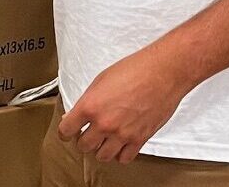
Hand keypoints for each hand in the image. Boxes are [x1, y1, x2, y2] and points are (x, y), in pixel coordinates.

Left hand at [56, 45, 195, 164]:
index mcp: (91, 106)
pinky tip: (120, 145)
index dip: (65, 131)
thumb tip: (77, 114)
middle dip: (83, 140)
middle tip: (87, 133)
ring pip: (102, 156)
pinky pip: (124, 158)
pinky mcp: (139, 139)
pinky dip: (120, 154)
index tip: (67, 131)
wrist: (163, 72)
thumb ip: (88, 100)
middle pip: (84, 146)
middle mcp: (104, 123)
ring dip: (100, 149)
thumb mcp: (102, 79)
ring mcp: (122, 134)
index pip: (66, 130)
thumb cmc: (136, 69)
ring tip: (104, 140)